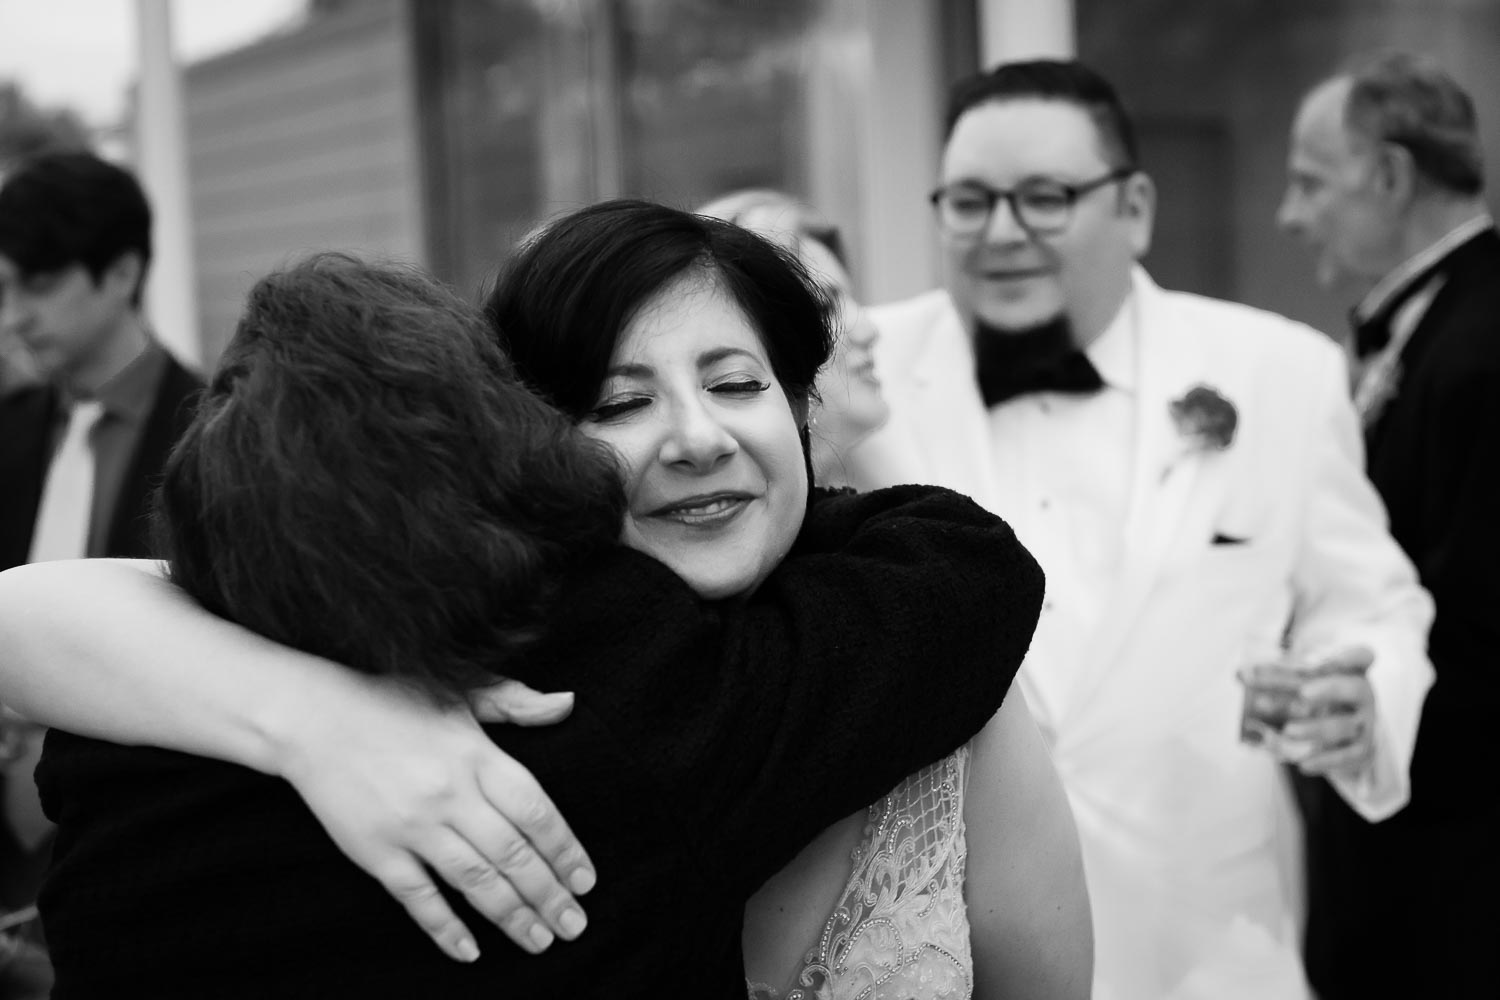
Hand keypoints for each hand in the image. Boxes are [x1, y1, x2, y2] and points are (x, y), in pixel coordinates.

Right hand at [271, 671, 593, 962]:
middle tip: (575, 924)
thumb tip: (567, 703)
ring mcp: (412, 825)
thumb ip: (517, 703)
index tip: (586, 880)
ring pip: (474, 881)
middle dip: (549, 895)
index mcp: (476, 755)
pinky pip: (418, 897)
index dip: (566, 850)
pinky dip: (445, 927)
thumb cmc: (394, 700)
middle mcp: (450, 793)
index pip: (536, 811)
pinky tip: (470, 951)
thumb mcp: (463, 691)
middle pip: (512, 854)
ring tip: (541, 940)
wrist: (313, 716)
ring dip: (512, 916)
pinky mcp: (376, 851)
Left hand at [1281, 646, 1376, 779]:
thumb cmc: (1319, 698)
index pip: (1361, 656)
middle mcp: (1362, 696)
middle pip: (1354, 689)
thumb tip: (1239, 674)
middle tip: (1304, 692)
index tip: (1330, 655)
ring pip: (1344, 726)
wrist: (1345, 735)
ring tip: (1288, 731)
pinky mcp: (1361, 750)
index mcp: (1350, 671)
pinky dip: (1324, 761)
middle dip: (1330, 689)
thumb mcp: (1302, 682)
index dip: (1349, 654)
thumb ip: (1275, 676)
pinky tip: (1302, 763)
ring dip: (1315, 729)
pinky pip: (1346, 757)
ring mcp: (1364, 724)